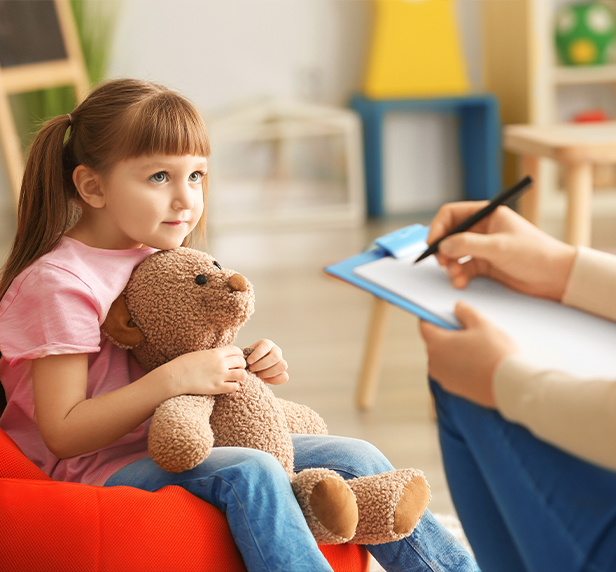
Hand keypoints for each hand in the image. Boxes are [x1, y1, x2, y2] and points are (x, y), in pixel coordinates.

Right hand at [167, 345, 246, 395]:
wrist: (175, 377)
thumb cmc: (184, 364)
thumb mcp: (201, 354)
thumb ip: (213, 354)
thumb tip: (221, 355)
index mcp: (216, 353)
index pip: (236, 350)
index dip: (238, 354)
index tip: (235, 358)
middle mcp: (220, 363)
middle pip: (242, 361)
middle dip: (241, 365)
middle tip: (235, 369)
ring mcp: (220, 376)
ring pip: (242, 375)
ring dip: (240, 376)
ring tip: (233, 378)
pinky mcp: (217, 388)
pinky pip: (235, 387)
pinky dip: (234, 386)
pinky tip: (227, 386)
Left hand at [245, 339, 288, 384]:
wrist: (249, 371)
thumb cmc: (245, 362)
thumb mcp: (243, 357)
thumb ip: (242, 357)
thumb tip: (241, 360)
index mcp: (267, 344)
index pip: (266, 345)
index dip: (257, 354)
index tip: (248, 361)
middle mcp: (276, 351)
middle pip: (275, 356)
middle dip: (262, 365)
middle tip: (251, 370)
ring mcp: (281, 362)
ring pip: (282, 366)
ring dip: (268, 373)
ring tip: (257, 375)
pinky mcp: (283, 373)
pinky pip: (284, 377)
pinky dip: (274, 380)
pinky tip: (264, 380)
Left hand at [419, 302, 518, 407]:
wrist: (508, 386)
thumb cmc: (495, 353)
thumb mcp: (482, 324)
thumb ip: (466, 312)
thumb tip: (457, 308)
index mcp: (436, 344)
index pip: (425, 326)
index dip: (433, 317)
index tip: (444, 314)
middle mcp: (434, 362)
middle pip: (435, 341)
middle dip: (448, 333)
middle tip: (468, 329)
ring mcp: (443, 377)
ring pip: (443, 357)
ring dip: (454, 350)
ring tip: (476, 347)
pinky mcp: (453, 388)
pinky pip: (451, 370)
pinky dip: (459, 364)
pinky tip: (478, 362)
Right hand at [428, 202, 576, 299]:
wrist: (556, 277)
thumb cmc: (535, 254)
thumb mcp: (499, 247)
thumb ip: (468, 245)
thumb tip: (442, 246)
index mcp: (487, 215)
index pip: (452, 214)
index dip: (438, 227)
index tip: (432, 244)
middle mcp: (482, 229)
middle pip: (449, 236)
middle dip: (442, 250)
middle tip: (442, 263)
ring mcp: (482, 248)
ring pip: (454, 254)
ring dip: (450, 266)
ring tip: (455, 276)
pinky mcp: (485, 265)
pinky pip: (463, 268)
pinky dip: (458, 276)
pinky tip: (461, 282)